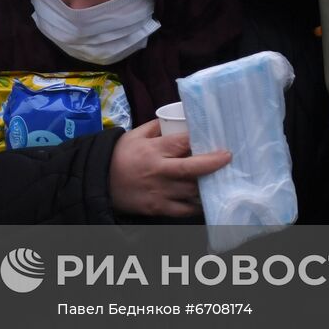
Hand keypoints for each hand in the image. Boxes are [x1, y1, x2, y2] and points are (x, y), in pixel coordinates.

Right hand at [108, 120, 231, 217]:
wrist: (100, 183)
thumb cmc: (119, 156)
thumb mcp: (135, 135)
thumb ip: (157, 127)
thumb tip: (179, 119)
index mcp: (153, 151)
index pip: (182, 143)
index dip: (200, 140)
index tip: (215, 138)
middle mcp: (159, 171)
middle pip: (191, 169)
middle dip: (213, 163)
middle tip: (228, 158)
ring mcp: (160, 192)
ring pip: (192, 190)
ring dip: (208, 184)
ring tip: (220, 178)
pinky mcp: (159, 208)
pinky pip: (185, 209)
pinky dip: (198, 205)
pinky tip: (206, 198)